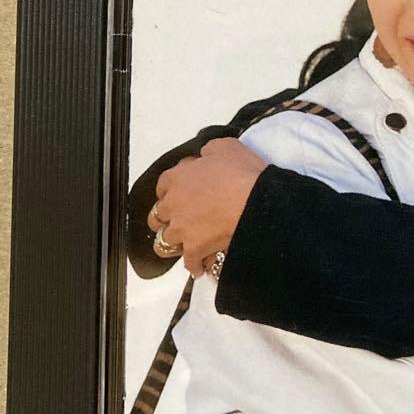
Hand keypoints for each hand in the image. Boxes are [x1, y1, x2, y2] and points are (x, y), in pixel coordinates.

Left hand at [152, 138, 267, 276]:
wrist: (255, 202)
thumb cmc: (241, 173)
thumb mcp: (225, 147)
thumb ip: (208, 151)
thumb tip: (204, 157)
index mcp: (177, 178)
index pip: (162, 185)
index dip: (170, 189)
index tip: (179, 192)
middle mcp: (173, 204)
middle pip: (157, 215)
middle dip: (166, 217)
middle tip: (180, 218)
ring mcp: (181, 229)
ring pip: (165, 241)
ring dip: (174, 242)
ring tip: (186, 244)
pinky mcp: (194, 249)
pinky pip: (189, 262)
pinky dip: (194, 265)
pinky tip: (201, 266)